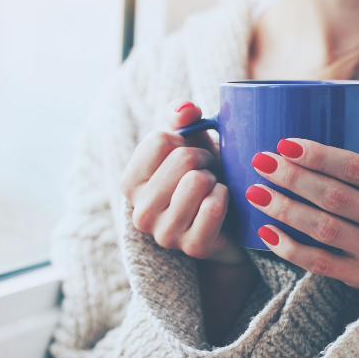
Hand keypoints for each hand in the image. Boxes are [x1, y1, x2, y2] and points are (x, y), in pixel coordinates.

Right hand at [120, 99, 247, 265]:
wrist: (229, 222)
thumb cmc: (205, 176)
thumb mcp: (190, 143)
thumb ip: (182, 118)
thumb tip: (186, 110)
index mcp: (129, 184)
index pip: (160, 140)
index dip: (185, 142)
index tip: (190, 157)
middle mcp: (140, 213)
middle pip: (182, 159)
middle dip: (205, 159)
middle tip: (207, 174)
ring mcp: (165, 234)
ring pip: (198, 181)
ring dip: (215, 179)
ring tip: (213, 189)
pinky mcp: (193, 247)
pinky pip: (213, 206)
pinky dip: (225, 197)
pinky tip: (222, 205)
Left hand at [245, 127, 358, 289]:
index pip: (356, 169)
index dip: (318, 156)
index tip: (284, 145)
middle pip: (334, 197)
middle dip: (292, 178)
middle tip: (261, 162)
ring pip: (323, 230)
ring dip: (285, 209)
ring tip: (255, 192)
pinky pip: (320, 264)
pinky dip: (290, 249)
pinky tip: (265, 231)